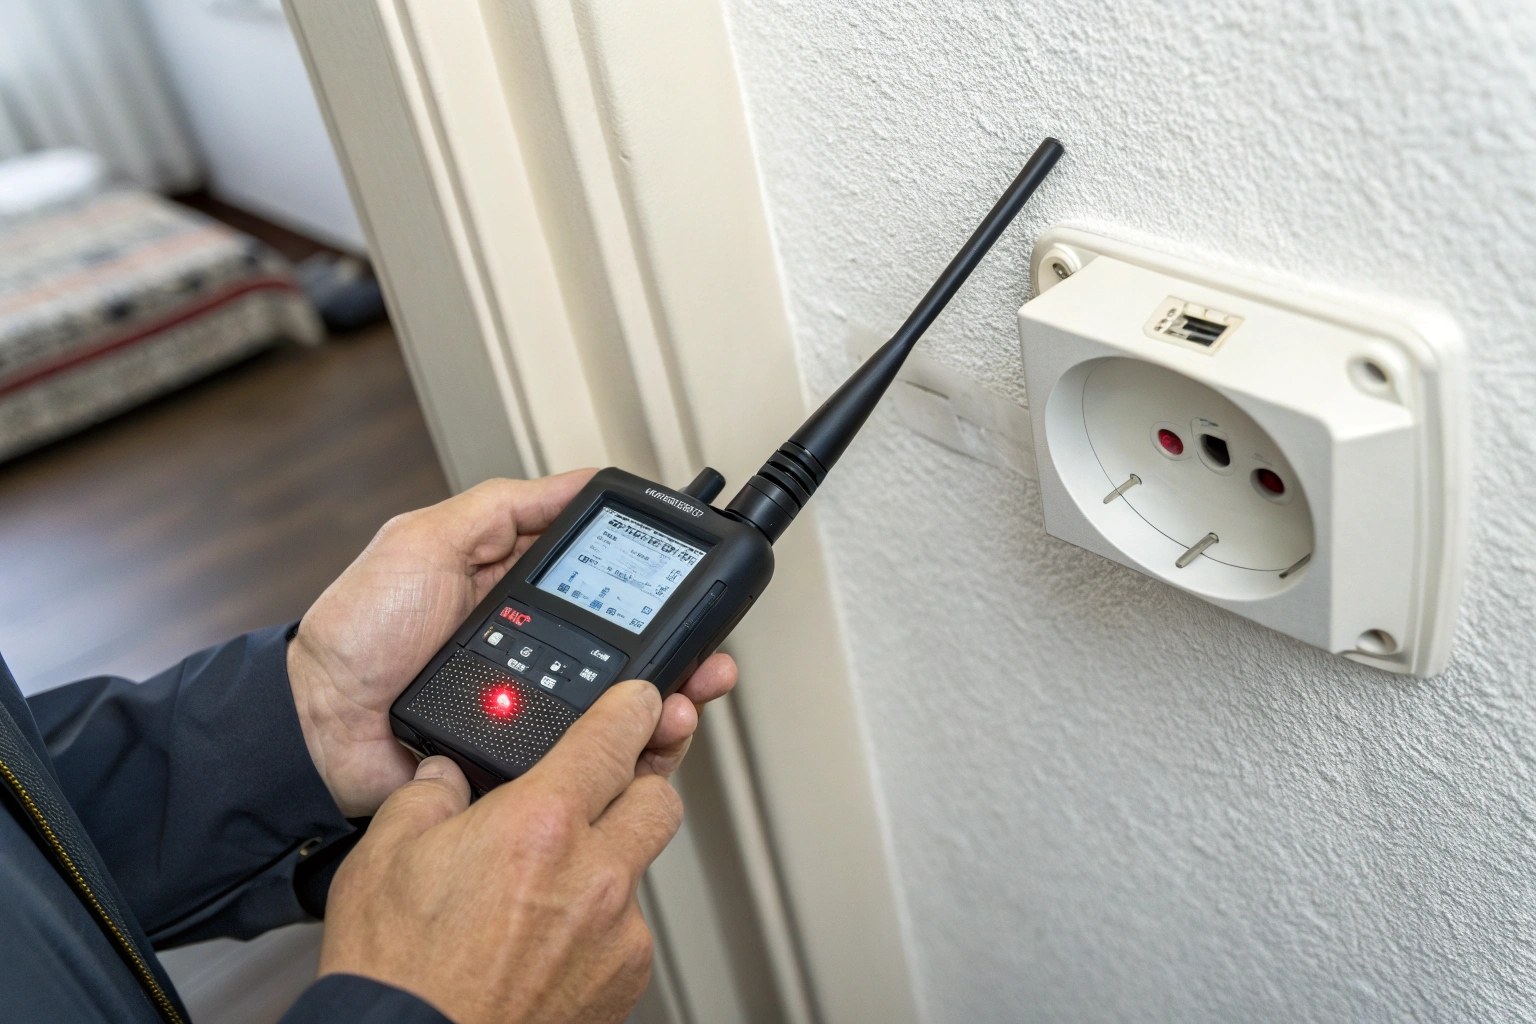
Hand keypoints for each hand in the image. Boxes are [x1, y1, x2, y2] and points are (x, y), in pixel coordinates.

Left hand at [287, 472, 737, 815]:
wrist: (317, 727)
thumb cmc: (357, 632)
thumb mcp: (426, 540)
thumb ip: (504, 508)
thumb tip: (579, 478)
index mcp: (518, 591)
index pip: (605, 581)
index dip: (652, 580)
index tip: (691, 576)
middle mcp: (538, 649)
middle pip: (631, 647)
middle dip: (682, 649)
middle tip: (710, 650)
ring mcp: (537, 706)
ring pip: (624, 706)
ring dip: (668, 701)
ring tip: (685, 697)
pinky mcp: (529, 757)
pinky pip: (594, 756)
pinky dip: (634, 753)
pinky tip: (655, 740)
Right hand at [320, 682, 685, 1023]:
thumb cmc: (397, 975)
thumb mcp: (383, 857)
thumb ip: (425, 796)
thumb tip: (445, 778)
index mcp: (540, 824)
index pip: (616, 736)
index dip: (633, 708)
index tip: (639, 700)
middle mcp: (594, 875)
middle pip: (659, 798)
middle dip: (637, 783)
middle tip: (600, 791)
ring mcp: (616, 935)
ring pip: (642, 868)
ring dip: (611, 860)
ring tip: (549, 884)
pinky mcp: (624, 984)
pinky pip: (628, 930)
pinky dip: (600, 924)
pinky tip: (550, 937)